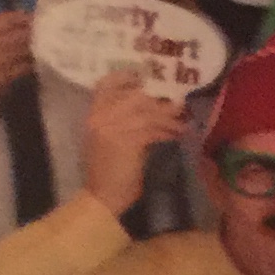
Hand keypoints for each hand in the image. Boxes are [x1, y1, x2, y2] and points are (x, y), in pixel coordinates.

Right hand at [0, 12, 34, 129]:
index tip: (35, 18)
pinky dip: (31, 64)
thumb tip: (20, 19)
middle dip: (34, 33)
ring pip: (24, 50)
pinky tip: (35, 62)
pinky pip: (23, 67)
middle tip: (46, 33)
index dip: (24, 17)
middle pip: (19, 33)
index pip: (7, 19)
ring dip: (36, 48)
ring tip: (45, 46)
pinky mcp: (2, 78)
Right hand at [80, 69, 186, 219]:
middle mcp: (100, 117)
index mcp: (92, 115)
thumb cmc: (107, 171)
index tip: (144, 79)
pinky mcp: (128, 141)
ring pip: (148, 113)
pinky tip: (177, 135)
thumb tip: (152, 107)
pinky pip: (153, 130)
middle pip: (135, 96)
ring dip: (168, 118)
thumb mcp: (108, 139)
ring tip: (182, 123)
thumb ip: (121, 120)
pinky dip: (167, 132)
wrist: (102, 196)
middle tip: (177, 106)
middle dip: (159, 102)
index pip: (105, 85)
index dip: (125, 78)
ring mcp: (112, 128)